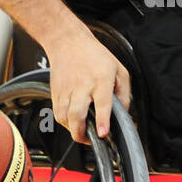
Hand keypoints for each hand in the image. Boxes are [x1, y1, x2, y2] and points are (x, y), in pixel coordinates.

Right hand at [44, 22, 131, 144]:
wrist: (67, 42)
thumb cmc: (95, 55)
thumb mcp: (119, 69)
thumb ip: (124, 93)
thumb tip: (124, 113)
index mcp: (101, 79)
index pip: (102, 102)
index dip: (102, 120)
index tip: (103, 133)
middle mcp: (83, 85)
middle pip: (77, 114)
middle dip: (81, 132)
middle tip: (90, 139)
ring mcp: (67, 90)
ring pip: (65, 117)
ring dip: (73, 130)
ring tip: (83, 133)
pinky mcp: (56, 93)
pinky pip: (58, 114)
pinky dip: (65, 123)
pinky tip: (73, 122)